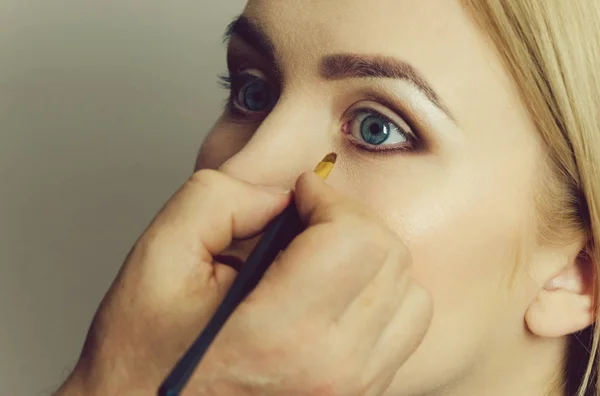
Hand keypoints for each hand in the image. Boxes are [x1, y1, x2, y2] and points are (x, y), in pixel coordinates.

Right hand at [56, 170, 431, 395]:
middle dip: (348, 221)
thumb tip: (284, 194)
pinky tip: (329, 297)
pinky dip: (376, 298)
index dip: (327, 198)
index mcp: (279, 333)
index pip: (354, 237)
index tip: (298, 197)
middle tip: (304, 224)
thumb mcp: (161, 256)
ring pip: (409, 293)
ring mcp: (353, 390)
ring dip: (368, 260)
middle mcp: (330, 370)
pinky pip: (402, 329)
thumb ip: (220, 199)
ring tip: (318, 262)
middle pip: (389, 257)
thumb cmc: (148, 354)